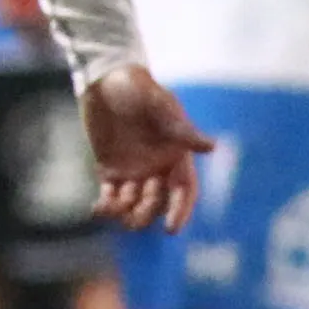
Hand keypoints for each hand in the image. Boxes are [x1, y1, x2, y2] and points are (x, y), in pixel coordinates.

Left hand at [80, 63, 211, 233]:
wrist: (106, 79)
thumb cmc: (138, 88)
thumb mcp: (159, 106)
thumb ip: (181, 129)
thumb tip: (212, 147)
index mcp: (177, 155)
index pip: (183, 190)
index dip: (180, 210)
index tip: (171, 229)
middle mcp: (158, 168)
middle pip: (157, 201)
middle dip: (146, 213)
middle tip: (132, 220)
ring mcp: (134, 171)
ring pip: (133, 202)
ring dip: (124, 211)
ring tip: (109, 210)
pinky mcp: (110, 169)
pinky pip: (110, 195)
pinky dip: (105, 205)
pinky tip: (96, 209)